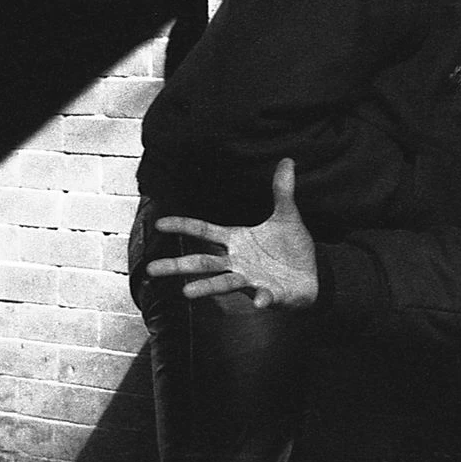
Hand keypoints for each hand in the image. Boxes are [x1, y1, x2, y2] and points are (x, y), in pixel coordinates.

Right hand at [146, 158, 318, 307]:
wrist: (310, 277)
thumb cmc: (291, 248)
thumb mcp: (287, 216)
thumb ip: (282, 191)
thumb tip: (288, 159)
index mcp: (236, 240)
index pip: (203, 231)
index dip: (182, 226)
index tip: (159, 223)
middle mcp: (237, 261)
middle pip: (202, 262)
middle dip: (177, 265)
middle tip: (150, 269)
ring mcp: (250, 279)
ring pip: (223, 283)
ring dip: (206, 287)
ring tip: (186, 292)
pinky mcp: (269, 294)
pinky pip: (263, 297)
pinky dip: (261, 299)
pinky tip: (259, 301)